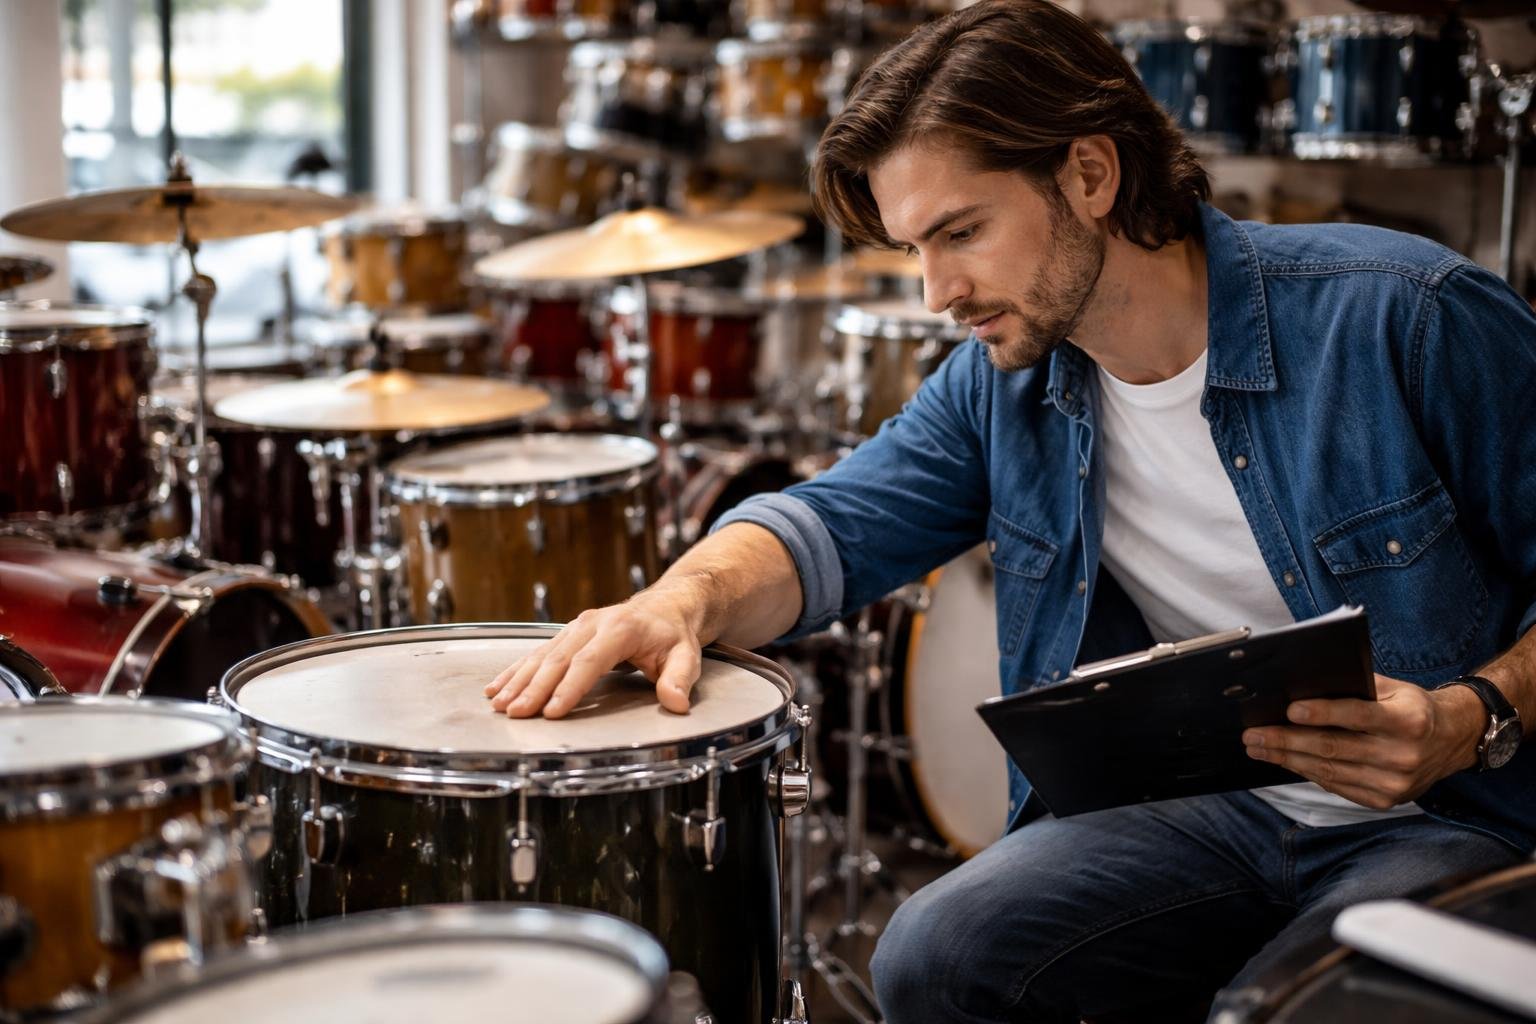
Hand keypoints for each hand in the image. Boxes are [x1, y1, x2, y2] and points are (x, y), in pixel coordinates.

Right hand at [483, 591, 703, 718]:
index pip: (591, 661)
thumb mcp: (686, 656)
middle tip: (517, 713)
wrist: (665, 606)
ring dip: (519, 680)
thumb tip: (677, 703)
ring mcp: (577, 626)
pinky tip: (497, 686)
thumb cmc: (674, 635)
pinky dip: (516, 670)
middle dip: (535, 688)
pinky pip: (538, 652)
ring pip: (543, 655)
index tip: (553, 711)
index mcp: (621, 628)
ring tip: (500, 704)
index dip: (570, 687)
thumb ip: (680, 680)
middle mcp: (593, 623)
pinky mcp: (567, 633)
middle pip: (559, 658)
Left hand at [1242, 675, 1486, 809]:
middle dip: (1287, 740)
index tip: (1288, 710)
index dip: (1321, 714)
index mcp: (1408, 721)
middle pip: (1334, 748)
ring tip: (1259, 748)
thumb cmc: (1412, 708)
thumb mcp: (1394, 689)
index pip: (1357, 716)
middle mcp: (1403, 755)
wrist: (1452, 741)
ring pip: (1329, 770)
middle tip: (1253, 734)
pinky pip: (1337, 786)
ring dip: (1288, 759)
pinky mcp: (1385, 800)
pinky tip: (1285, 761)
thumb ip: (1355, 688)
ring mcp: (1394, 783)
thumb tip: (1303, 687)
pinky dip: (1307, 772)